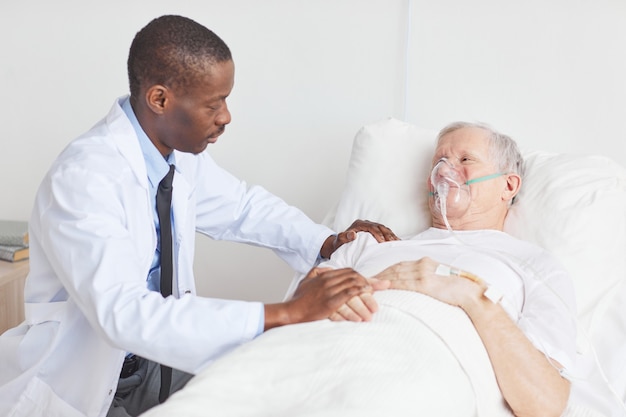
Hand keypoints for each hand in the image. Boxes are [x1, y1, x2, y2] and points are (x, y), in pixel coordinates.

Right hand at [264, 267, 383, 329]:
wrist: (290, 311)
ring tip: (377, 300)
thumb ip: (316, 273)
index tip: (377, 281)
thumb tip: (325, 269)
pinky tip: (368, 298)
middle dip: (371, 282)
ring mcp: (329, 290)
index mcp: (324, 275)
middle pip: (355, 276)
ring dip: (368, 291)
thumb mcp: (306, 281)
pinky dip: (360, 294)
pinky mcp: (330, 301)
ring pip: (354, 285)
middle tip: (385, 286)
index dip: (364, 276)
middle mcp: (328, 280)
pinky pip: (349, 294)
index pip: (349, 272)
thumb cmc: (297, 299)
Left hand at [320, 219, 399, 258]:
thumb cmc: (339, 244)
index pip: (371, 227)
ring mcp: (371, 227)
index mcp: (359, 224)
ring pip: (384, 229)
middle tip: (393, 243)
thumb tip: (353, 234)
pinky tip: (398, 243)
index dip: (377, 234)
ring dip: (391, 236)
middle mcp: (366, 224)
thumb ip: (343, 237)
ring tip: (397, 243)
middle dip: (387, 235)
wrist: (339, 244)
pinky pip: (385, 233)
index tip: (382, 242)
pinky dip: (391, 237)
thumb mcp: (339, 240)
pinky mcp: (375, 232)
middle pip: (380, 227)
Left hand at [372, 257, 484, 307]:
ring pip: (395, 274)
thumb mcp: (440, 280)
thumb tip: (418, 286)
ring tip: (368, 285)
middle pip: (394, 268)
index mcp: (426, 262)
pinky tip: (381, 289)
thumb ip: (427, 280)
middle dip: (379, 274)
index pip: (400, 265)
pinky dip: (390, 285)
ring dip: (380, 279)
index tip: (375, 276)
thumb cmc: (458, 290)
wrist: (471, 293)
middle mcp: (423, 264)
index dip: (386, 270)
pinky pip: (403, 283)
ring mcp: (423, 272)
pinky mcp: (425, 283)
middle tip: (365, 280)